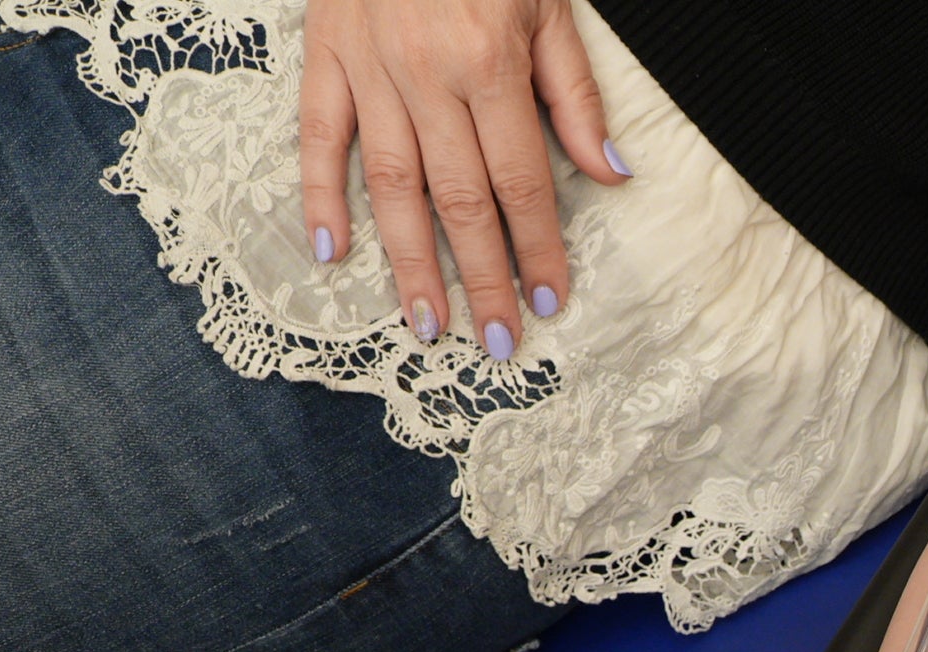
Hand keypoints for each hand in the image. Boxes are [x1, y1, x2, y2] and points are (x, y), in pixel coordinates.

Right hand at [300, 0, 630, 355]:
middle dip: (480, 277)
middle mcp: (426, 74)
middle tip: (494, 341)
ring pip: (391, 185)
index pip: (520, 181)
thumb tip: (609, 175)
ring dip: (410, 262)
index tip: (547, 301)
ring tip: (427, 322)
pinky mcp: (323, 53)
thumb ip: (573, 95)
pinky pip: (318, 136)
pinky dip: (320, 195)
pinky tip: (330, 252)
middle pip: (458, 200)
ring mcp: (368, 67)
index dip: (535, 247)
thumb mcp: (550, 7)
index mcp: (489, 63)